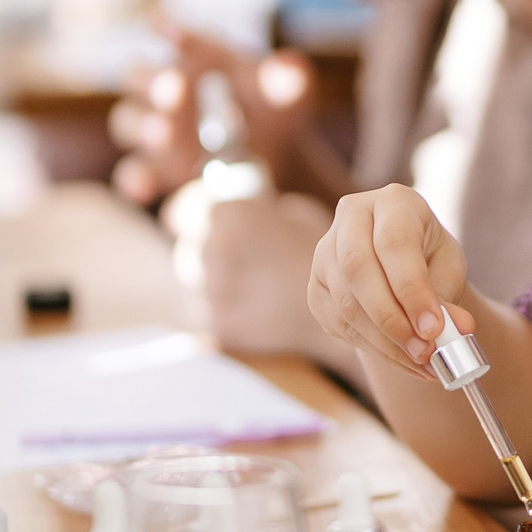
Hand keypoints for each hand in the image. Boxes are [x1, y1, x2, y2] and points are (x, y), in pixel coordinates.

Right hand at [109, 30, 317, 208]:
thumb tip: (289, 66)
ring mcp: (154, 128)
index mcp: (198, 57)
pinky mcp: (153, 169)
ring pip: (130, 122)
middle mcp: (164, 87)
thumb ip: (289, 81)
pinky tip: (143, 189)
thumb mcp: (289, 96)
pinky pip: (133, 173)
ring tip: (162, 133)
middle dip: (155, 81)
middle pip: (141, 77)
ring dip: (143, 126)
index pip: (184, 42)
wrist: (270, 159)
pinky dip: (136, 180)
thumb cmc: (271, 110)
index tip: (164, 26)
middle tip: (174, 86)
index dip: (177, 34)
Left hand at [201, 193, 335, 356]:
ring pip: (195, 281)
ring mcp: (213, 291)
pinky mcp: (218, 324)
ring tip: (253, 284)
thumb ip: (257, 207)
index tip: (195, 219)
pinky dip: (224, 308)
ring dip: (214, 280)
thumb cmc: (325, 254)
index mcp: (231, 215)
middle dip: (207, 250)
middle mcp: (214, 250)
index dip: (190, 212)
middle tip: (241, 259)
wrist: (348, 307)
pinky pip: (206, 310)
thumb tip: (236, 207)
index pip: (183, 208)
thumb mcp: (296, 211)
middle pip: (189, 247)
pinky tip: (255, 305)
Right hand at [307, 184, 470, 378]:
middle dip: (393, 320)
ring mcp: (325, 253)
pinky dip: (374, 348)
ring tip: (421, 362)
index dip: (412, 290)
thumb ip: (447, 296)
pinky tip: (402, 359)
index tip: (434, 328)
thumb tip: (456, 329)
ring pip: (347, 304)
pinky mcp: (316, 287)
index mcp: (392, 201)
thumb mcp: (448, 269)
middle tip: (424, 351)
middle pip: (359, 270)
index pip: (394, 243)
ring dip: (386, 342)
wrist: (403, 268)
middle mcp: (351, 218)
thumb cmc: (429, 259)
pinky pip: (339, 323)